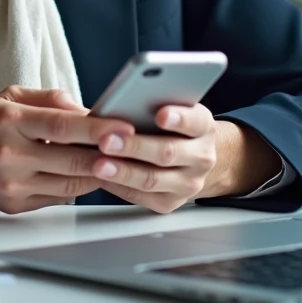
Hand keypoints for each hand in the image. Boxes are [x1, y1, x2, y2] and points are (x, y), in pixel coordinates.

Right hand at [0, 86, 134, 213]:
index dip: (99, 128)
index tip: (125, 128)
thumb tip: (82, 107)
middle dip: (108, 155)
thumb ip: (46, 99)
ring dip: (96, 173)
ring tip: (111, 161)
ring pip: (71, 183)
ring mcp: (12, 183)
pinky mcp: (13, 205)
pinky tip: (79, 174)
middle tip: (132, 149)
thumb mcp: (3, 97)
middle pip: (74, 159)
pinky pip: (57, 198)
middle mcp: (11, 154)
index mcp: (10, 121)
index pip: (64, 125)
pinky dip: (73, 186)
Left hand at [91, 103, 218, 212]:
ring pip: (152, 179)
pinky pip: (140, 197)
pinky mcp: (170, 203)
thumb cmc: (172, 128)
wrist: (191, 160)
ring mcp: (188, 183)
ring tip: (98, 164)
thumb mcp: (172, 108)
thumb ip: (153, 104)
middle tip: (107, 140)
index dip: (179, 118)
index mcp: (203, 128)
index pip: (195, 122)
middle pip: (167, 152)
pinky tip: (101, 177)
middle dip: (134, 146)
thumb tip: (123, 100)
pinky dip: (118, 186)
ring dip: (122, 172)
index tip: (161, 115)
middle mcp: (200, 157)